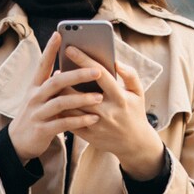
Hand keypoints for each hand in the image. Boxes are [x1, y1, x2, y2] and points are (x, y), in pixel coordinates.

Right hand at [6, 33, 105, 158]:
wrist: (18, 142)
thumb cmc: (35, 115)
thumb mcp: (39, 97)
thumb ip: (51, 85)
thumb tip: (64, 68)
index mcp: (35, 87)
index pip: (42, 64)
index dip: (50, 49)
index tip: (59, 34)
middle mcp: (35, 97)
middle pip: (56, 82)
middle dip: (78, 75)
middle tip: (98, 70)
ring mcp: (37, 113)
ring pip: (61, 102)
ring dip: (82, 99)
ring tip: (100, 97)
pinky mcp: (42, 130)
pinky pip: (63, 123)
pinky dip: (79, 120)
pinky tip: (93, 118)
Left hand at [65, 47, 163, 179]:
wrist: (135, 144)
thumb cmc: (135, 112)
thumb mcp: (139, 93)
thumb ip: (130, 75)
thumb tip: (116, 62)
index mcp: (120, 98)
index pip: (100, 75)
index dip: (84, 61)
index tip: (70, 48)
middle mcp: (107, 112)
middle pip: (79, 93)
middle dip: (66, 80)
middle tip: (58, 69)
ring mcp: (97, 126)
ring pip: (71, 109)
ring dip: (60, 95)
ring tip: (54, 83)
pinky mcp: (89, 136)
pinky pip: (70, 122)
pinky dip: (61, 110)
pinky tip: (56, 100)